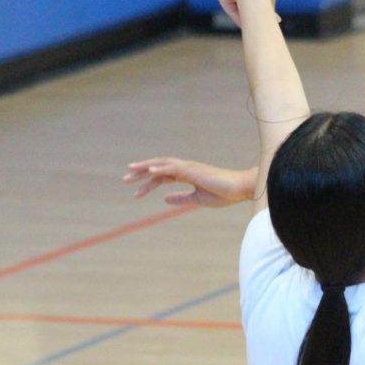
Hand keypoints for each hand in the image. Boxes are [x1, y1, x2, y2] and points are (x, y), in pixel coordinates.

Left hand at [123, 158, 254, 207]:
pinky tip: (149, 170)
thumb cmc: (223, 194)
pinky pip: (172, 167)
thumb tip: (164, 199)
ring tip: (130, 172)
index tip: (135, 192)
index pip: (163, 176)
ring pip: (162, 165)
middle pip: (158, 167)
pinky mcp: (192, 170)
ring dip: (145, 168)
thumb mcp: (197, 199)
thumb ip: (181, 198)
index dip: (148, 183)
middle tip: (125, 179)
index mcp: (187, 174)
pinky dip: (160, 167)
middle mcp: (185, 168)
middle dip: (141, 172)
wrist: (239, 189)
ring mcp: (188, 167)